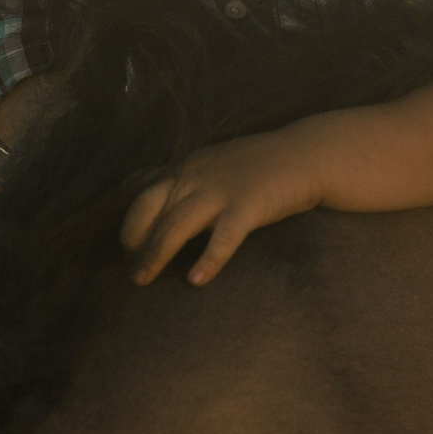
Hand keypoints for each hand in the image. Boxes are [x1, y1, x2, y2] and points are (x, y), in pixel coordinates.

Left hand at [118, 125, 329, 286]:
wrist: (306, 153)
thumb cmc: (260, 164)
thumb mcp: (214, 164)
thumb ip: (189, 181)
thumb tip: (163, 203)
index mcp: (186, 167)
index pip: (143, 194)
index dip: (130, 223)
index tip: (126, 249)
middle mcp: (195, 176)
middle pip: (149, 208)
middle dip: (133, 239)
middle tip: (129, 269)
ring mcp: (220, 190)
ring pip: (176, 224)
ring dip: (156, 254)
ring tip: (142, 279)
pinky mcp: (248, 206)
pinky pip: (223, 237)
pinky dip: (208, 259)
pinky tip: (196, 280)